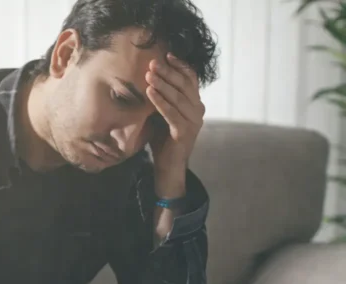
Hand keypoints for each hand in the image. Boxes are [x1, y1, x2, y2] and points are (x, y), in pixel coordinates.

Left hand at [145, 53, 205, 178]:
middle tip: (152, 62)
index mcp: (195, 103)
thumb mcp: (162, 113)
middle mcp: (198, 110)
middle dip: (167, 72)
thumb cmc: (163, 138)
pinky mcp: (185, 132)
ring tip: (148, 74)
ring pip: (178, 97)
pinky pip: (171, 113)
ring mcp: (194, 121)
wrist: (167, 164)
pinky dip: (160, 101)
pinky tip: (149, 92)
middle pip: (183, 85)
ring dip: (162, 84)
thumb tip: (148, 76)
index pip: (190, 78)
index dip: (180, 65)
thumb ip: (162, 97)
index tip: (166, 54)